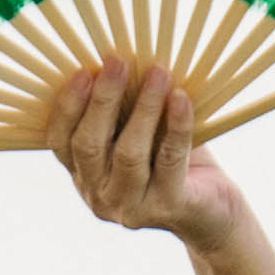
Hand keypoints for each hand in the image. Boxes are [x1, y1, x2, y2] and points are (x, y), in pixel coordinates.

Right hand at [51, 60, 247, 250]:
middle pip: (89, 145)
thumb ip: (124, 111)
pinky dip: (176, 125)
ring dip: (144, 107)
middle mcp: (100, 196)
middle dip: (102, 99)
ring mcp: (132, 207)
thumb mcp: (141, 135)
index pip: (61, 141)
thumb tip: (120, 61)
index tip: (83, 71)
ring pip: (128, 153)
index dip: (68, 106)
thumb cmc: (171, 163)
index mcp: (84, 175)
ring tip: (158, 73)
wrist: (214, 212)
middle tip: (118, 61)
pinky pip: (169, 159)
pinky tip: (181, 98)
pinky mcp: (168, 207)